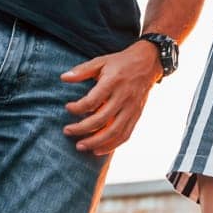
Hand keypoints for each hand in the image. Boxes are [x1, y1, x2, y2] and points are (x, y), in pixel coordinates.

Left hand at [61, 40, 162, 154]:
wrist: (148, 63)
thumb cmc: (121, 62)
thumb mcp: (101, 61)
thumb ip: (82, 70)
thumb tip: (63, 78)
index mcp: (113, 82)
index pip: (92, 101)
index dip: (77, 108)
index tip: (68, 107)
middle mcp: (123, 97)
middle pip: (101, 119)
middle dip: (82, 128)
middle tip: (67, 131)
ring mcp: (131, 108)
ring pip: (114, 131)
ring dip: (96, 142)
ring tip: (80, 146)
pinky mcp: (137, 115)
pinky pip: (125, 134)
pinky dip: (112, 145)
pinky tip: (98, 150)